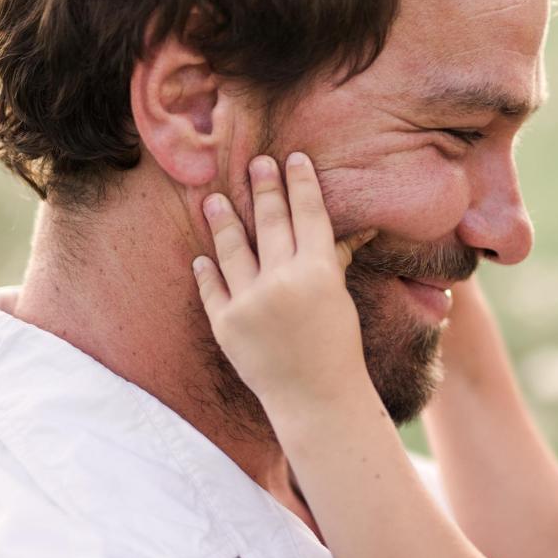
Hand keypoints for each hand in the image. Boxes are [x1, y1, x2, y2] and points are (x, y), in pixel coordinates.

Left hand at [192, 152, 373, 412]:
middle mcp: (282, 281)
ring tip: (213, 199)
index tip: (292, 158)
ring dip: (222, 221)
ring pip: (232, 249)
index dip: (300, 184)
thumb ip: (333, 260)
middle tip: (256, 162)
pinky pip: (211, 289)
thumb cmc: (336, 348)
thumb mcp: (339, 299)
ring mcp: (250, 303)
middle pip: (269, 223)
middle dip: (263, 188)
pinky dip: (205, 272)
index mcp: (317, 271)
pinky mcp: (225, 325)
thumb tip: (356, 228)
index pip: (308, 214)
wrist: (316, 399)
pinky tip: (200, 257)